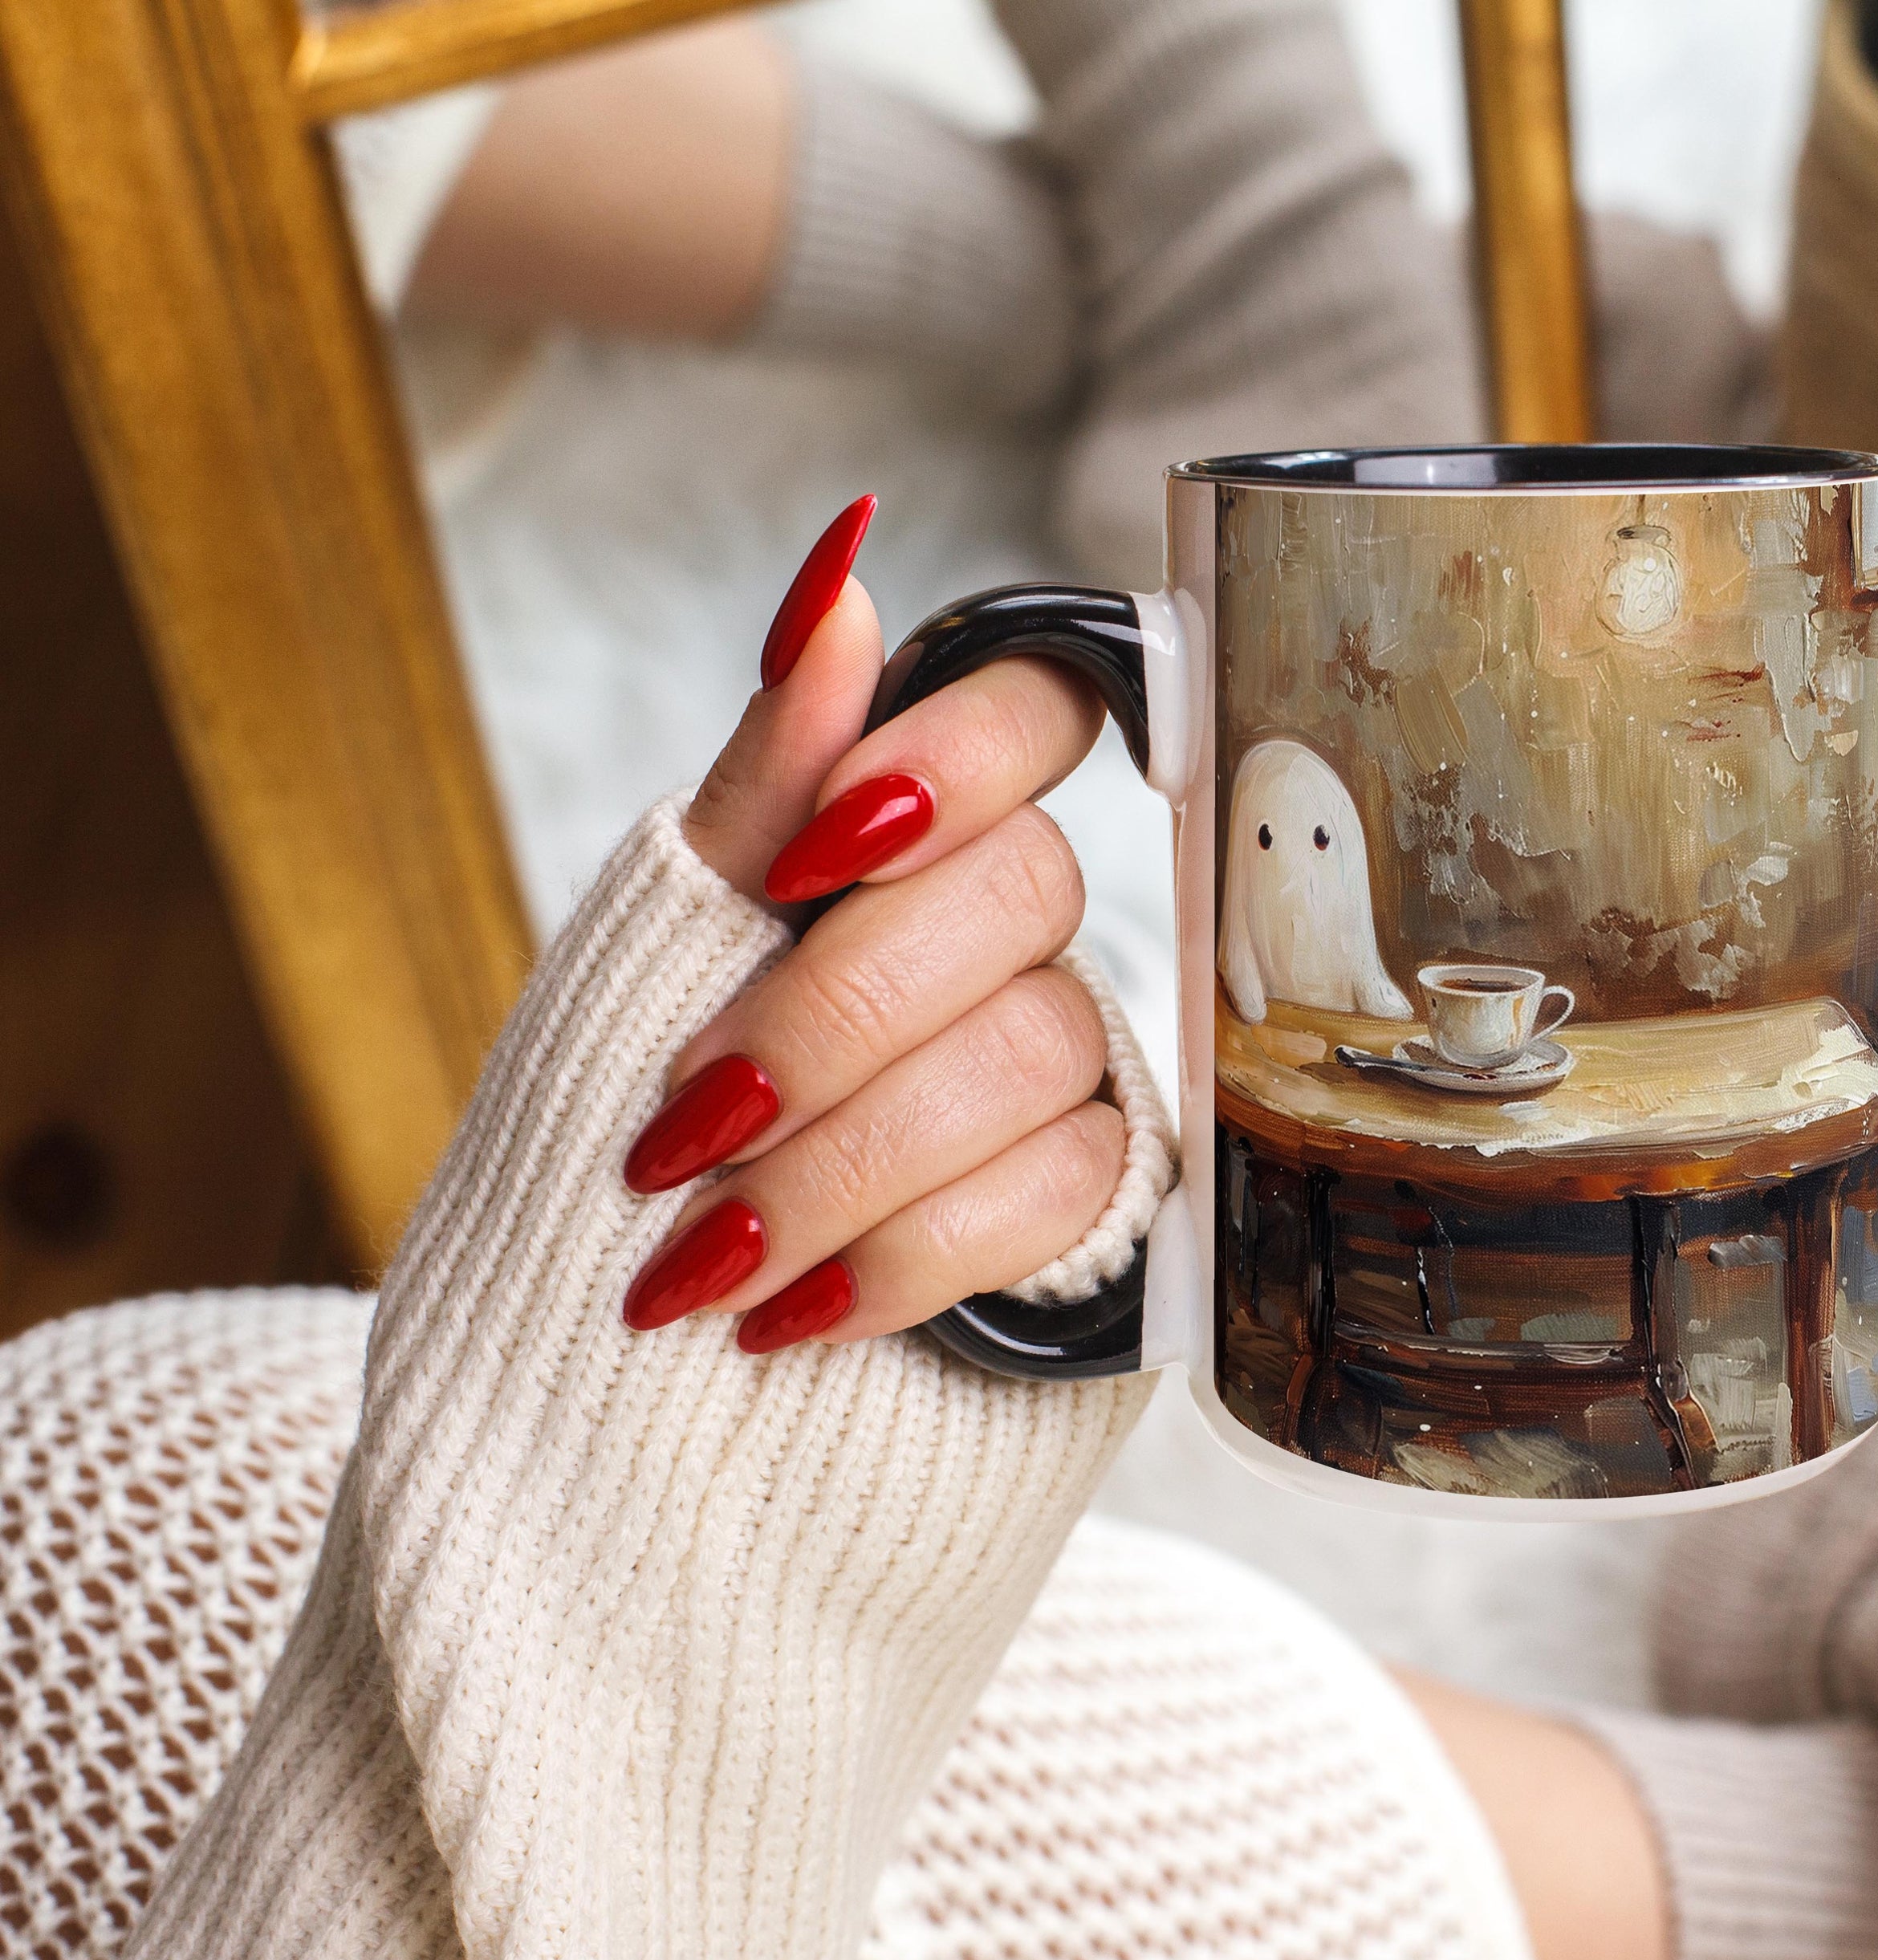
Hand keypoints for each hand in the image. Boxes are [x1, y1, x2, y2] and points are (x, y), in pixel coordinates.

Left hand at [618, 498, 1128, 1352]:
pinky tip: (793, 1305)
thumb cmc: (646, 1087)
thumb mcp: (674, 919)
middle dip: (833, 1018)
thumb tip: (840, 567)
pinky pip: (1050, 1190)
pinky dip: (899, 1257)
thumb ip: (775, 759)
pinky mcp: (1088, 1179)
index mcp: (910, 815)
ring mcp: (1061, 1044)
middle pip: (1020, 893)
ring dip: (842, 1165)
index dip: (951, 759)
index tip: (811, 854)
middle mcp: (1006, 916)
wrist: (620, 1303)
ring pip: (1029, 1053)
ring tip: (707, 1248)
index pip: (1037, 701)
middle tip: (694, 1117)